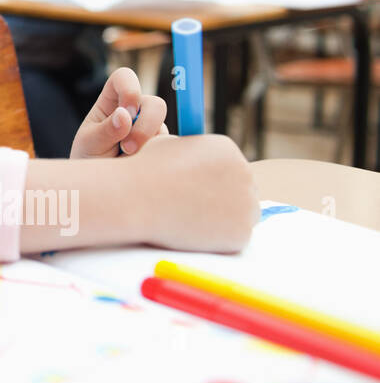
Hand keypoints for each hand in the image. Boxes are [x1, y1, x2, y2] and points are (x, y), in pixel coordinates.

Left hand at [69, 67, 167, 158]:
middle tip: (128, 148)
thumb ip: (107, 130)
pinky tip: (139, 166)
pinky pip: (168, 149)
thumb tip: (125, 114)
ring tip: (126, 159)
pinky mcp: (162, 147)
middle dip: (145, 126)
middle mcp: (135, 110)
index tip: (126, 112)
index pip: (124, 78)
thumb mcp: (91, 144)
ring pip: (162, 129)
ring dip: (146, 146)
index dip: (129, 89)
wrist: (100, 184)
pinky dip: (154, 159)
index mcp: (112, 100)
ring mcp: (150, 128)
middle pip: (155, 104)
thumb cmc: (89, 158)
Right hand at [125, 133, 258, 251]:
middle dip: (223, 198)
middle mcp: (244, 173)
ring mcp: (247, 204)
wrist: (136, 199)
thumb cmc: (145, 170)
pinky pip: (234, 237)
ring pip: (241, 214)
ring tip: (191, 218)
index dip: (211, 180)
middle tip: (195, 207)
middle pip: (242, 190)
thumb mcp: (166, 144)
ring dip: (223, 218)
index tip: (194, 189)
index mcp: (227, 148)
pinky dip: (217, 238)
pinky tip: (194, 231)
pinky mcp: (242, 233)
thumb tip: (190, 155)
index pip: (230, 167)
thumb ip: (188, 149)